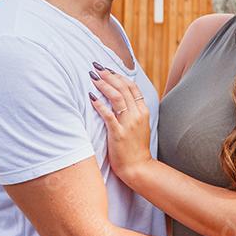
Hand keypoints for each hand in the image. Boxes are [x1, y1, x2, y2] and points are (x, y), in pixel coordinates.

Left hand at [87, 62, 152, 183]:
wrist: (138, 167)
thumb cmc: (135, 147)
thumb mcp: (139, 125)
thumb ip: (133, 111)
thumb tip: (121, 97)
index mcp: (143, 111)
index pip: (132, 86)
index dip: (119, 75)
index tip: (107, 69)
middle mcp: (137, 115)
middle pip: (123, 88)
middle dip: (109, 75)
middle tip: (96, 67)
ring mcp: (129, 124)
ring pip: (117, 98)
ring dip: (104, 85)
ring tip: (93, 77)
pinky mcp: (119, 134)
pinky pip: (108, 116)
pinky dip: (100, 105)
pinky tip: (91, 97)